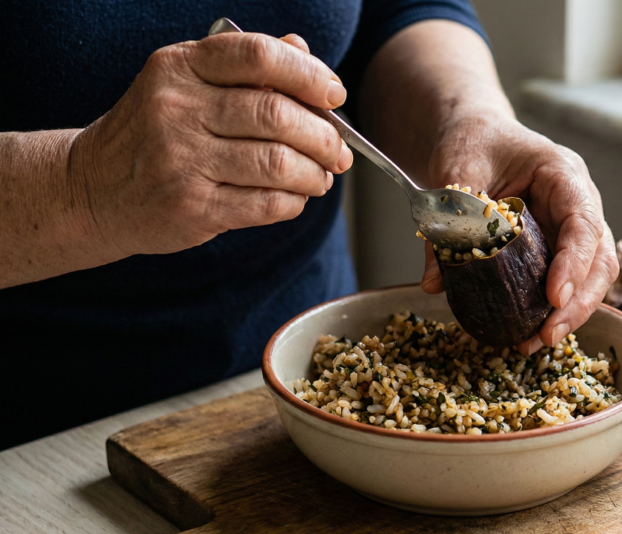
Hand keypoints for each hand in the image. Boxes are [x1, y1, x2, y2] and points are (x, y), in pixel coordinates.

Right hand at [66, 32, 352, 257]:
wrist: (93, 189)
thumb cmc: (153, 133)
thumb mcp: (186, 84)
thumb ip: (244, 66)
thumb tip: (304, 50)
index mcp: (180, 66)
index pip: (259, 56)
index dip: (309, 75)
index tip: (334, 94)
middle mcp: (176, 109)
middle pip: (277, 115)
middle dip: (324, 136)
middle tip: (339, 150)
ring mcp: (181, 160)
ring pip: (277, 163)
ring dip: (315, 173)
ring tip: (321, 176)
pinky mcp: (191, 207)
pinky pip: (266, 204)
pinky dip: (294, 201)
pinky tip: (295, 196)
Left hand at [419, 114, 618, 353]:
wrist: (475, 135)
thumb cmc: (473, 141)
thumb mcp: (455, 171)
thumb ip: (449, 222)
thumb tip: (435, 282)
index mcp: (563, 174)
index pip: (582, 223)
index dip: (574, 263)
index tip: (554, 298)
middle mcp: (578, 203)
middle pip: (599, 258)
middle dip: (579, 302)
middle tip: (546, 336)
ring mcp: (570, 229)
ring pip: (591, 277)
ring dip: (569, 314)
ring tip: (533, 343)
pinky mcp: (556, 249)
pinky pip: (565, 283)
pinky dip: (550, 311)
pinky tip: (526, 334)